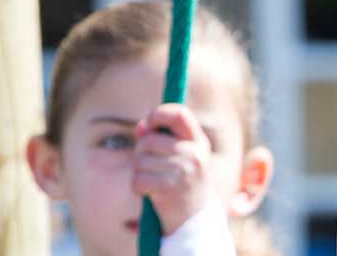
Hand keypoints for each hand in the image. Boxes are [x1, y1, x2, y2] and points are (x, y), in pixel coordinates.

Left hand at [131, 103, 213, 234]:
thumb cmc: (186, 185)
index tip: (147, 125)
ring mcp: (181, 171)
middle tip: (154, 169)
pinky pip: (137, 179)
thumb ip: (165, 139)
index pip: (179, 114)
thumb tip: (140, 127)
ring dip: (140, 173)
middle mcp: (193, 154)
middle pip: (148, 140)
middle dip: (142, 153)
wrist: (195, 222)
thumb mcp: (186, 158)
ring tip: (156, 183)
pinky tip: (151, 194)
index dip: (158, 114)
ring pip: (139, 160)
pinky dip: (138, 188)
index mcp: (199, 143)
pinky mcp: (167, 189)